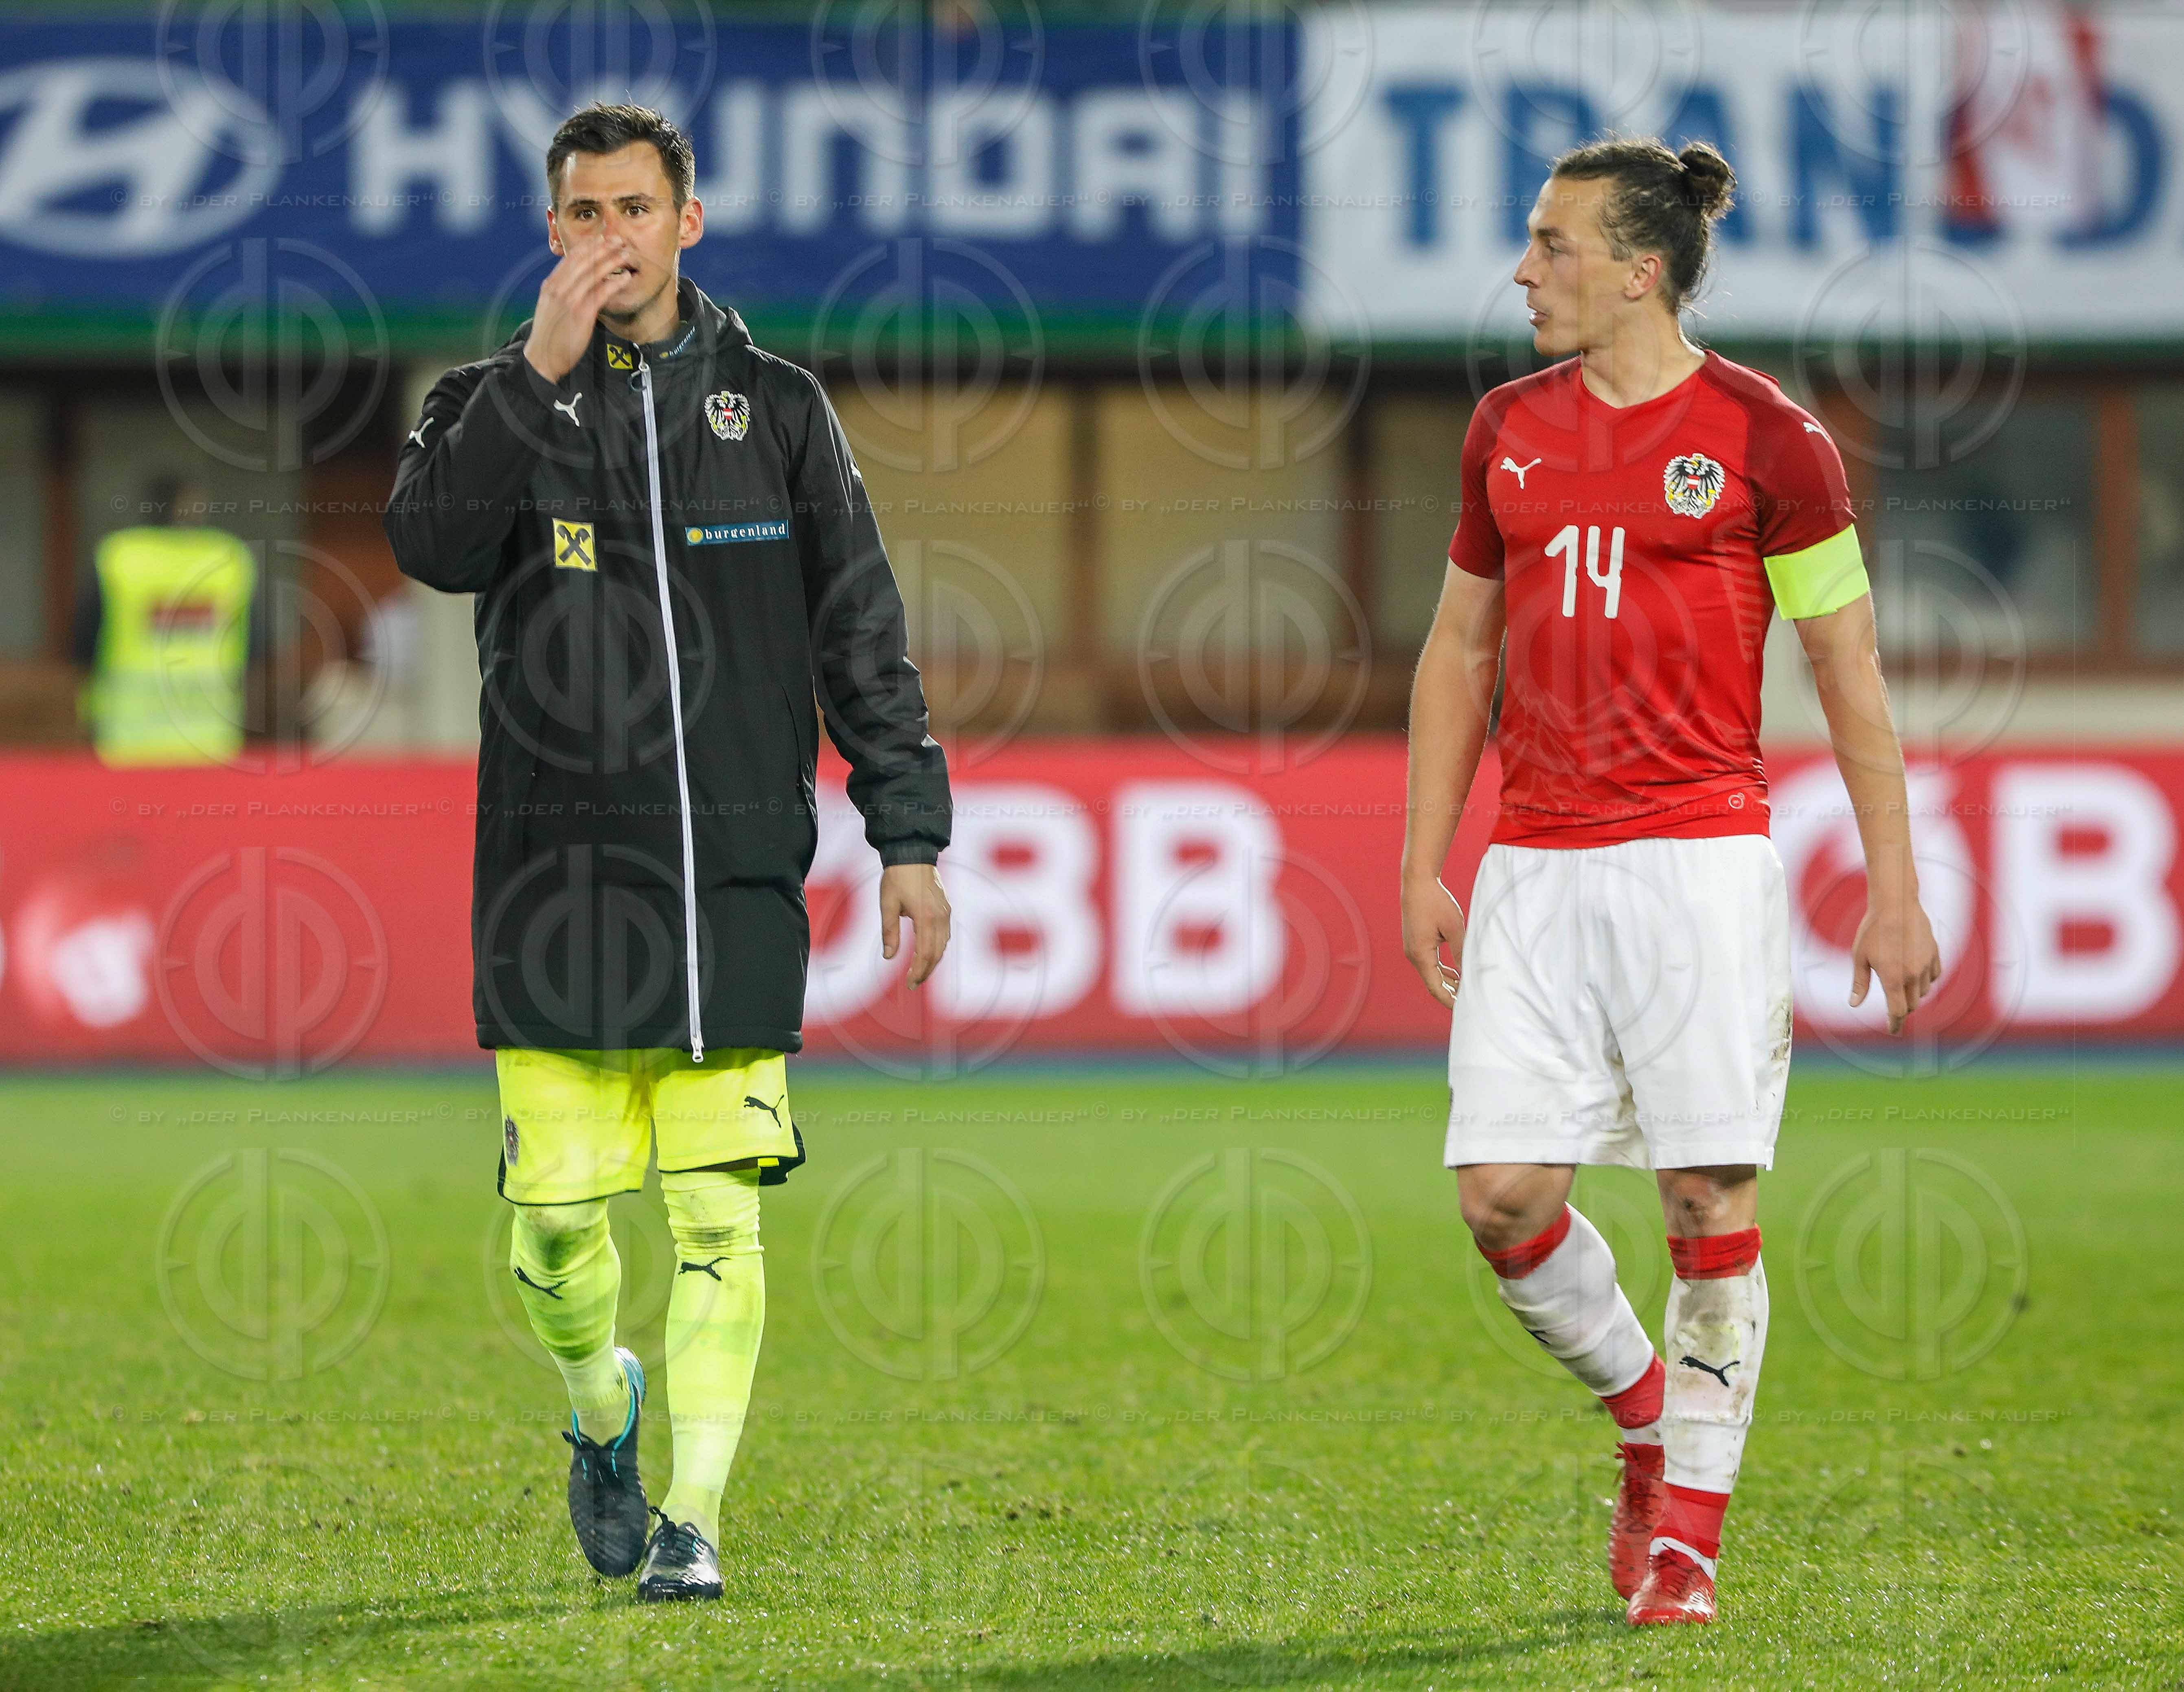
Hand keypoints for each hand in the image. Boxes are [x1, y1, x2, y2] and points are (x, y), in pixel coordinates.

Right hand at [524, 234, 632, 384]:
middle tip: (617, 238)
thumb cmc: (549, 334)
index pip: (570, 259)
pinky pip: (600, 293)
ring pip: (593, 273)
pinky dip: (613, 284)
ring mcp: (570, 300)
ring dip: (611, 260)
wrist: (542, 357)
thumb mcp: (550, 307)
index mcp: (551, 285)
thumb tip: (572, 282)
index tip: (600, 238)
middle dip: (602, 247)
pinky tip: (625, 278)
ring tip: (625, 252)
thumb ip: (560, 292)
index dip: (588, 246)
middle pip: (583, 261)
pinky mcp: (581, 314)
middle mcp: (559, 288)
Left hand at [880, 862, 950, 987]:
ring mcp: (946, 913)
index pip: (924, 954)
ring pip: (943, 946)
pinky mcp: (946, 908)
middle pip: (937, 954)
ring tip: (919, 972)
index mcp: (925, 917)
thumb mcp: (887, 904)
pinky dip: (937, 948)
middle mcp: (940, 917)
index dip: (917, 972)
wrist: (913, 854)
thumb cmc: (897, 878)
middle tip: (913, 984)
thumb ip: (889, 932)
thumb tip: (888, 957)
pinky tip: (928, 953)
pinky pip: (945, 935)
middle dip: (926, 971)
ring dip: (932, 962)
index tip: (909, 984)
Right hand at [1402, 877, 1465, 1008]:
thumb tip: (1470, 973)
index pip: (1435, 988)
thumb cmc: (1436, 901)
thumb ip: (1462, 952)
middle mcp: (1413, 955)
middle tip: (1471, 1004)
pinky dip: (1443, 971)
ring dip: (1448, 983)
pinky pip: (1430, 964)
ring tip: (1467, 991)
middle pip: (1433, 984)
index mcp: (1421, 955)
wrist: (1417, 882)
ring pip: (1432, 974)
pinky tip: (1457, 974)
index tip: (1466, 1008)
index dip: (1450, 1001)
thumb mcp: (1454, 927)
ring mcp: (1413, 950)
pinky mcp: (1417, 943)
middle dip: (1451, 995)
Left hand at [1849, 895, 1941, 1034]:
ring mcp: (1926, 964)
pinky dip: (1925, 980)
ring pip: (1923, 991)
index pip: (1898, 1011)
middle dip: (1902, 1009)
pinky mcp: (1935, 954)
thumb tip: (1854, 1005)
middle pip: (1912, 1004)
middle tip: (1893, 1008)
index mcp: (1893, 978)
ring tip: (1900, 985)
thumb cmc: (1872, 930)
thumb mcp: (1860, 957)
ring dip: (1913, 994)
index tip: (1892, 1030)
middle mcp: (1913, 974)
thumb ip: (1860, 983)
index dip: (1895, 1023)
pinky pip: (1934, 976)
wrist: (1896, 905)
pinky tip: (1915, 974)